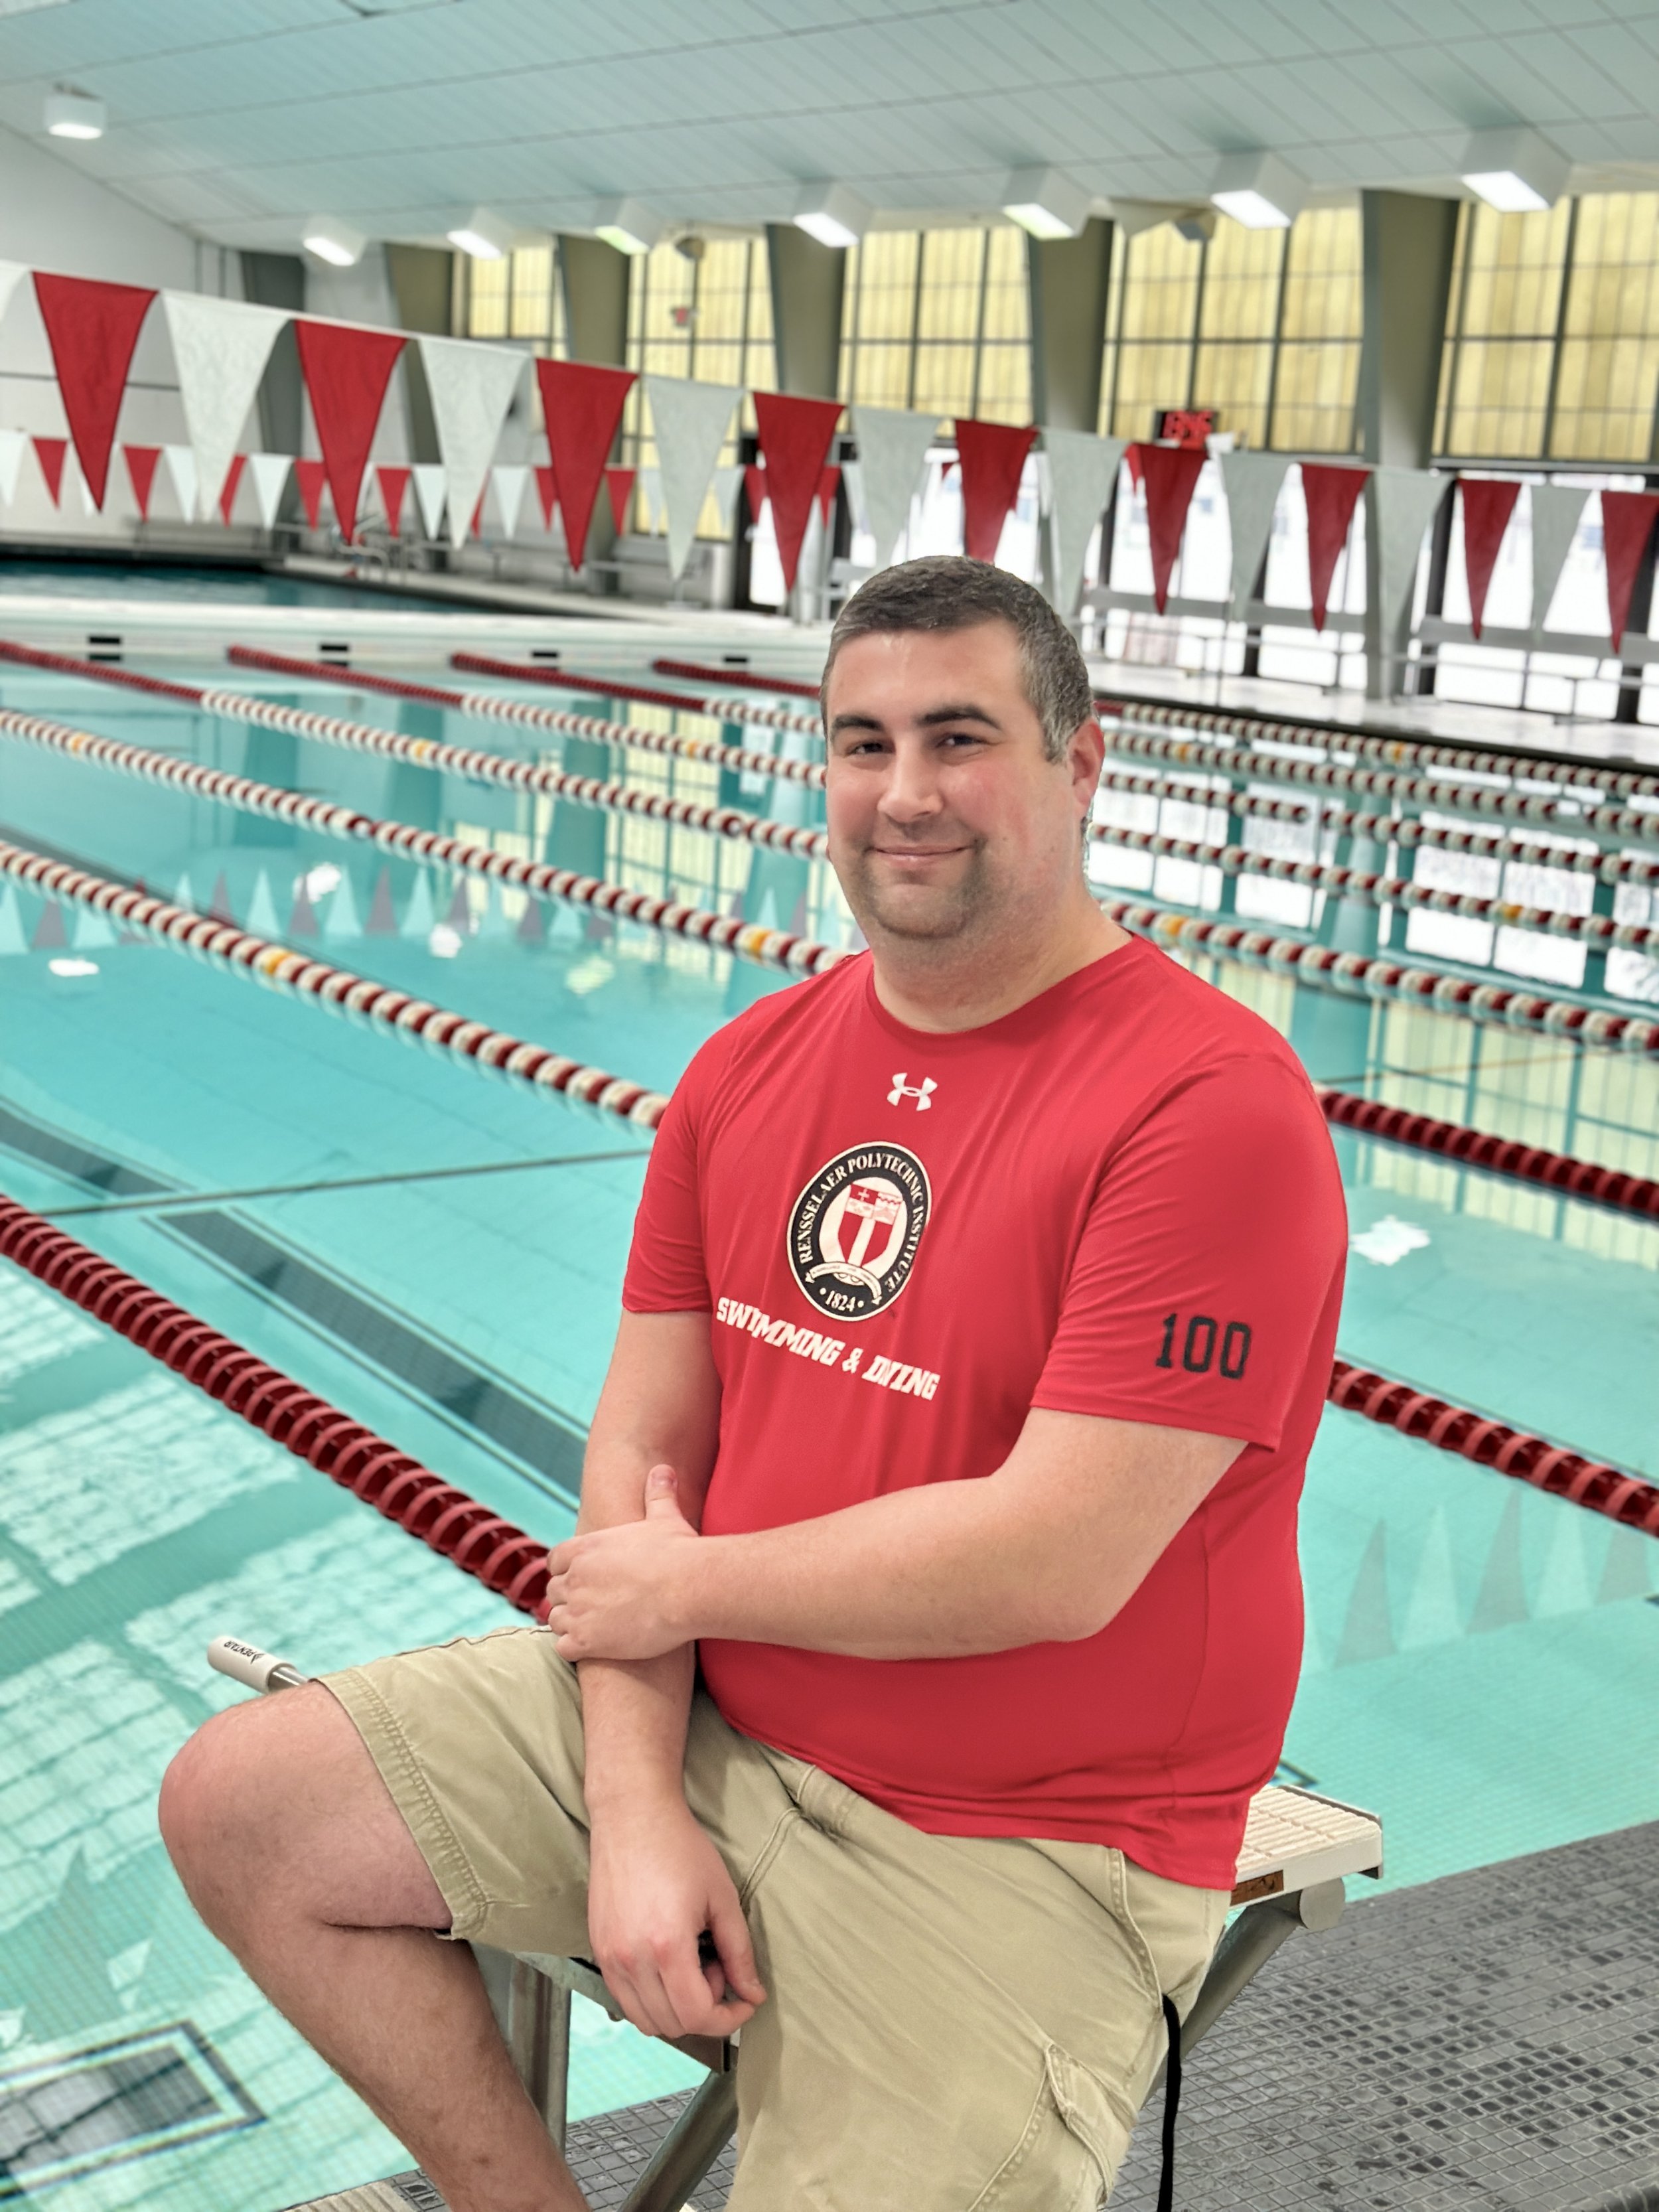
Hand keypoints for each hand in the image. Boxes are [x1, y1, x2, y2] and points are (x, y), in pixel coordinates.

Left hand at [546, 1466, 702, 1661]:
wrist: (687, 1589)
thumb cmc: (678, 1553)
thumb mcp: (665, 1517)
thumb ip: (658, 1494)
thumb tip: (663, 1469)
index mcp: (585, 1548)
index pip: (555, 1560)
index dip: (567, 1570)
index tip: (583, 1578)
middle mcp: (574, 1578)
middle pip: (554, 1591)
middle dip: (569, 1598)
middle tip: (592, 1607)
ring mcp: (577, 1610)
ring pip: (555, 1619)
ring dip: (569, 1624)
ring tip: (593, 1629)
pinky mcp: (586, 1640)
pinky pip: (562, 1648)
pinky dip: (572, 1649)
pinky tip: (591, 1648)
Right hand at [587, 1793, 765, 2039]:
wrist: (633, 1815)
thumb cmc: (680, 1848)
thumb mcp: (722, 1897)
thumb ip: (739, 1952)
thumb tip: (753, 1995)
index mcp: (666, 1946)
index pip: (697, 2015)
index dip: (728, 2019)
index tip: (744, 2003)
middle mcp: (631, 1960)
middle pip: (672, 2024)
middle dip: (705, 2010)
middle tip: (718, 1969)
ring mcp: (609, 1957)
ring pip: (645, 2020)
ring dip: (676, 2008)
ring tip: (692, 1964)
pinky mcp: (598, 1950)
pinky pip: (624, 2000)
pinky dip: (651, 1999)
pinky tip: (668, 1964)